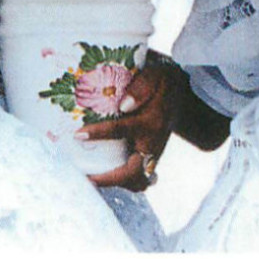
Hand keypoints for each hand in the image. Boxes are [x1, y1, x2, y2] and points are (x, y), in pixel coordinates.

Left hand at [77, 58, 180, 191]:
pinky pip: (137, 177)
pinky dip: (121, 180)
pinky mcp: (149, 157)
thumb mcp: (156, 76)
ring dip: (116, 183)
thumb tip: (124, 105)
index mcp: (151, 122)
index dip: (99, 134)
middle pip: (133, 173)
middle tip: (84, 177)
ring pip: (137, 181)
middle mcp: (152, 143)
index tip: (78, 135)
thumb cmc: (163, 83)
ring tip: (90, 179)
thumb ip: (142, 87)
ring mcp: (152, 154)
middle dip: (108, 178)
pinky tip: (101, 174)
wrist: (181, 97)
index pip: (121, 130)